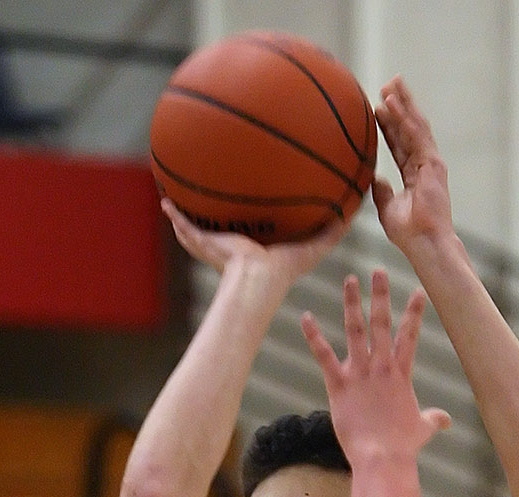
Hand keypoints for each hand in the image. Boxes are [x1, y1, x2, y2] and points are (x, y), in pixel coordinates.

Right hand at [161, 199, 347, 284]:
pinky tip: (164, 201)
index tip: (250, 202)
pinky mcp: (205, 243)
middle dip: (214, 212)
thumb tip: (353, 212)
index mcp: (257, 246)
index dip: (252, 217)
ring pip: (199, 227)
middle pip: (222, 225)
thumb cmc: (284, 269)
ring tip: (176, 195)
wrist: (257, 278)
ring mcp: (217, 244)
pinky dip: (175, 217)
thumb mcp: (312, 247)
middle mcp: (234, 244)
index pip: (253, 228)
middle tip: (207, 195)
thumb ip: (332, 231)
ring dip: (189, 214)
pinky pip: (187, 228)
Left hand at [301, 270, 449, 464]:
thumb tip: (446, 420)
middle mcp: (381, 367)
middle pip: (382, 323)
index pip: (410, 336)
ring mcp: (359, 373)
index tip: (418, 291)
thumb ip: (433, 419)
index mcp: (401, 374)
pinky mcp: (338, 385)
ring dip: (352, 303)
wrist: (382, 459)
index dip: (414, 312)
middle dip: (380, 295)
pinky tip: (306, 316)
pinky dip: (314, 336)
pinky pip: (323, 355)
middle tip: (378, 271)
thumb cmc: (402, 447)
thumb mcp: (422, 429)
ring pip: (355, 330)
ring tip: (350, 280)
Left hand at [372, 76, 453, 252]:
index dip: (389, 124)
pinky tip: (395, 103)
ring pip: (416, 126)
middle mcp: (424, 164)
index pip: (399, 143)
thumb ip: (381, 191)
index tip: (377, 108)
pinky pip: (417, 136)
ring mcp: (430, 163)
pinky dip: (405, 119)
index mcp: (414, 174)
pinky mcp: (433, 164)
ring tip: (392, 83)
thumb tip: (374, 179)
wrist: (424, 243)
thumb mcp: (387, 208)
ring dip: (404, 103)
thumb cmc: (409, 232)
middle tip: (389, 83)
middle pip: (410, 128)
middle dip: (400, 104)